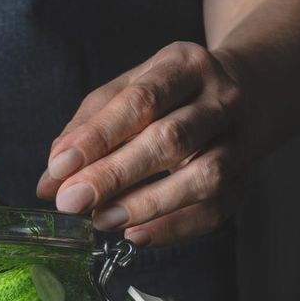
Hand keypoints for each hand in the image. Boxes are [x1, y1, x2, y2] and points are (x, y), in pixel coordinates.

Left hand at [37, 42, 247, 247]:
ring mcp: (239, 141)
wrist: (249, 92)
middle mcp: (221, 99)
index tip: (60, 167)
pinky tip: (136, 235)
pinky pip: (214, 210)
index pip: (140, 101)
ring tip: (101, 220)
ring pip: (202, 177)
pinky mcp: (245, 180)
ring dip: (147, 204)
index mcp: (184, 65)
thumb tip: (50, 181)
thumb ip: (86, 130)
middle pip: (171, 139)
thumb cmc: (171, 95)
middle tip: (71, 202)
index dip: (98, 136)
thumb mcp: (128, 90)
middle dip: (115, 174)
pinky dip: (173, 228)